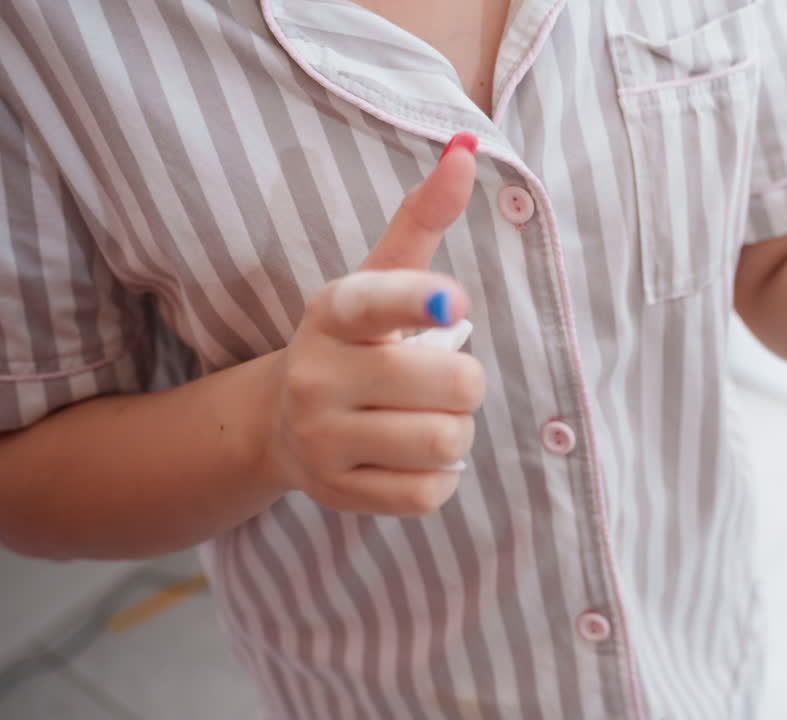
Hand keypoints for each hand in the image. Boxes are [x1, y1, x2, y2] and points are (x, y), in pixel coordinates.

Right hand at [266, 133, 485, 514]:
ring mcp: (323, 439)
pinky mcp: (338, 493)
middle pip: (452, 385)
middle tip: (444, 379)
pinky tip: (412, 455)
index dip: (419, 302)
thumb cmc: (356, 341)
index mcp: (333, 312)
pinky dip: (439, 476)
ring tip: (429, 417)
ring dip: (457, 431)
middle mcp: (317, 375)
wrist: (283, 425)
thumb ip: (422, 218)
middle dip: (467, 382)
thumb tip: (468, 151)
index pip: (376, 301)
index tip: (453, 304)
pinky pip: (430, 492)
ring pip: (446, 441)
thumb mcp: (378, 278)